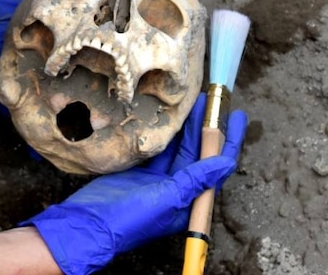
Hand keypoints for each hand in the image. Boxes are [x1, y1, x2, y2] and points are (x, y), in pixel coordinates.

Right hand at [22, 95, 247, 274]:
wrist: (89, 225)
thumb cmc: (130, 218)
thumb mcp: (168, 198)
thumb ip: (196, 179)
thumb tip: (226, 162)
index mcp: (191, 201)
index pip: (217, 166)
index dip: (229, 141)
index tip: (238, 116)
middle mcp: (178, 190)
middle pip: (199, 154)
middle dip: (207, 128)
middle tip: (212, 102)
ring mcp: (158, 181)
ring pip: (179, 149)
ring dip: (187, 128)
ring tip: (194, 104)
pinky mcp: (140, 173)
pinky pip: (159, 150)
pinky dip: (165, 134)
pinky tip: (168, 118)